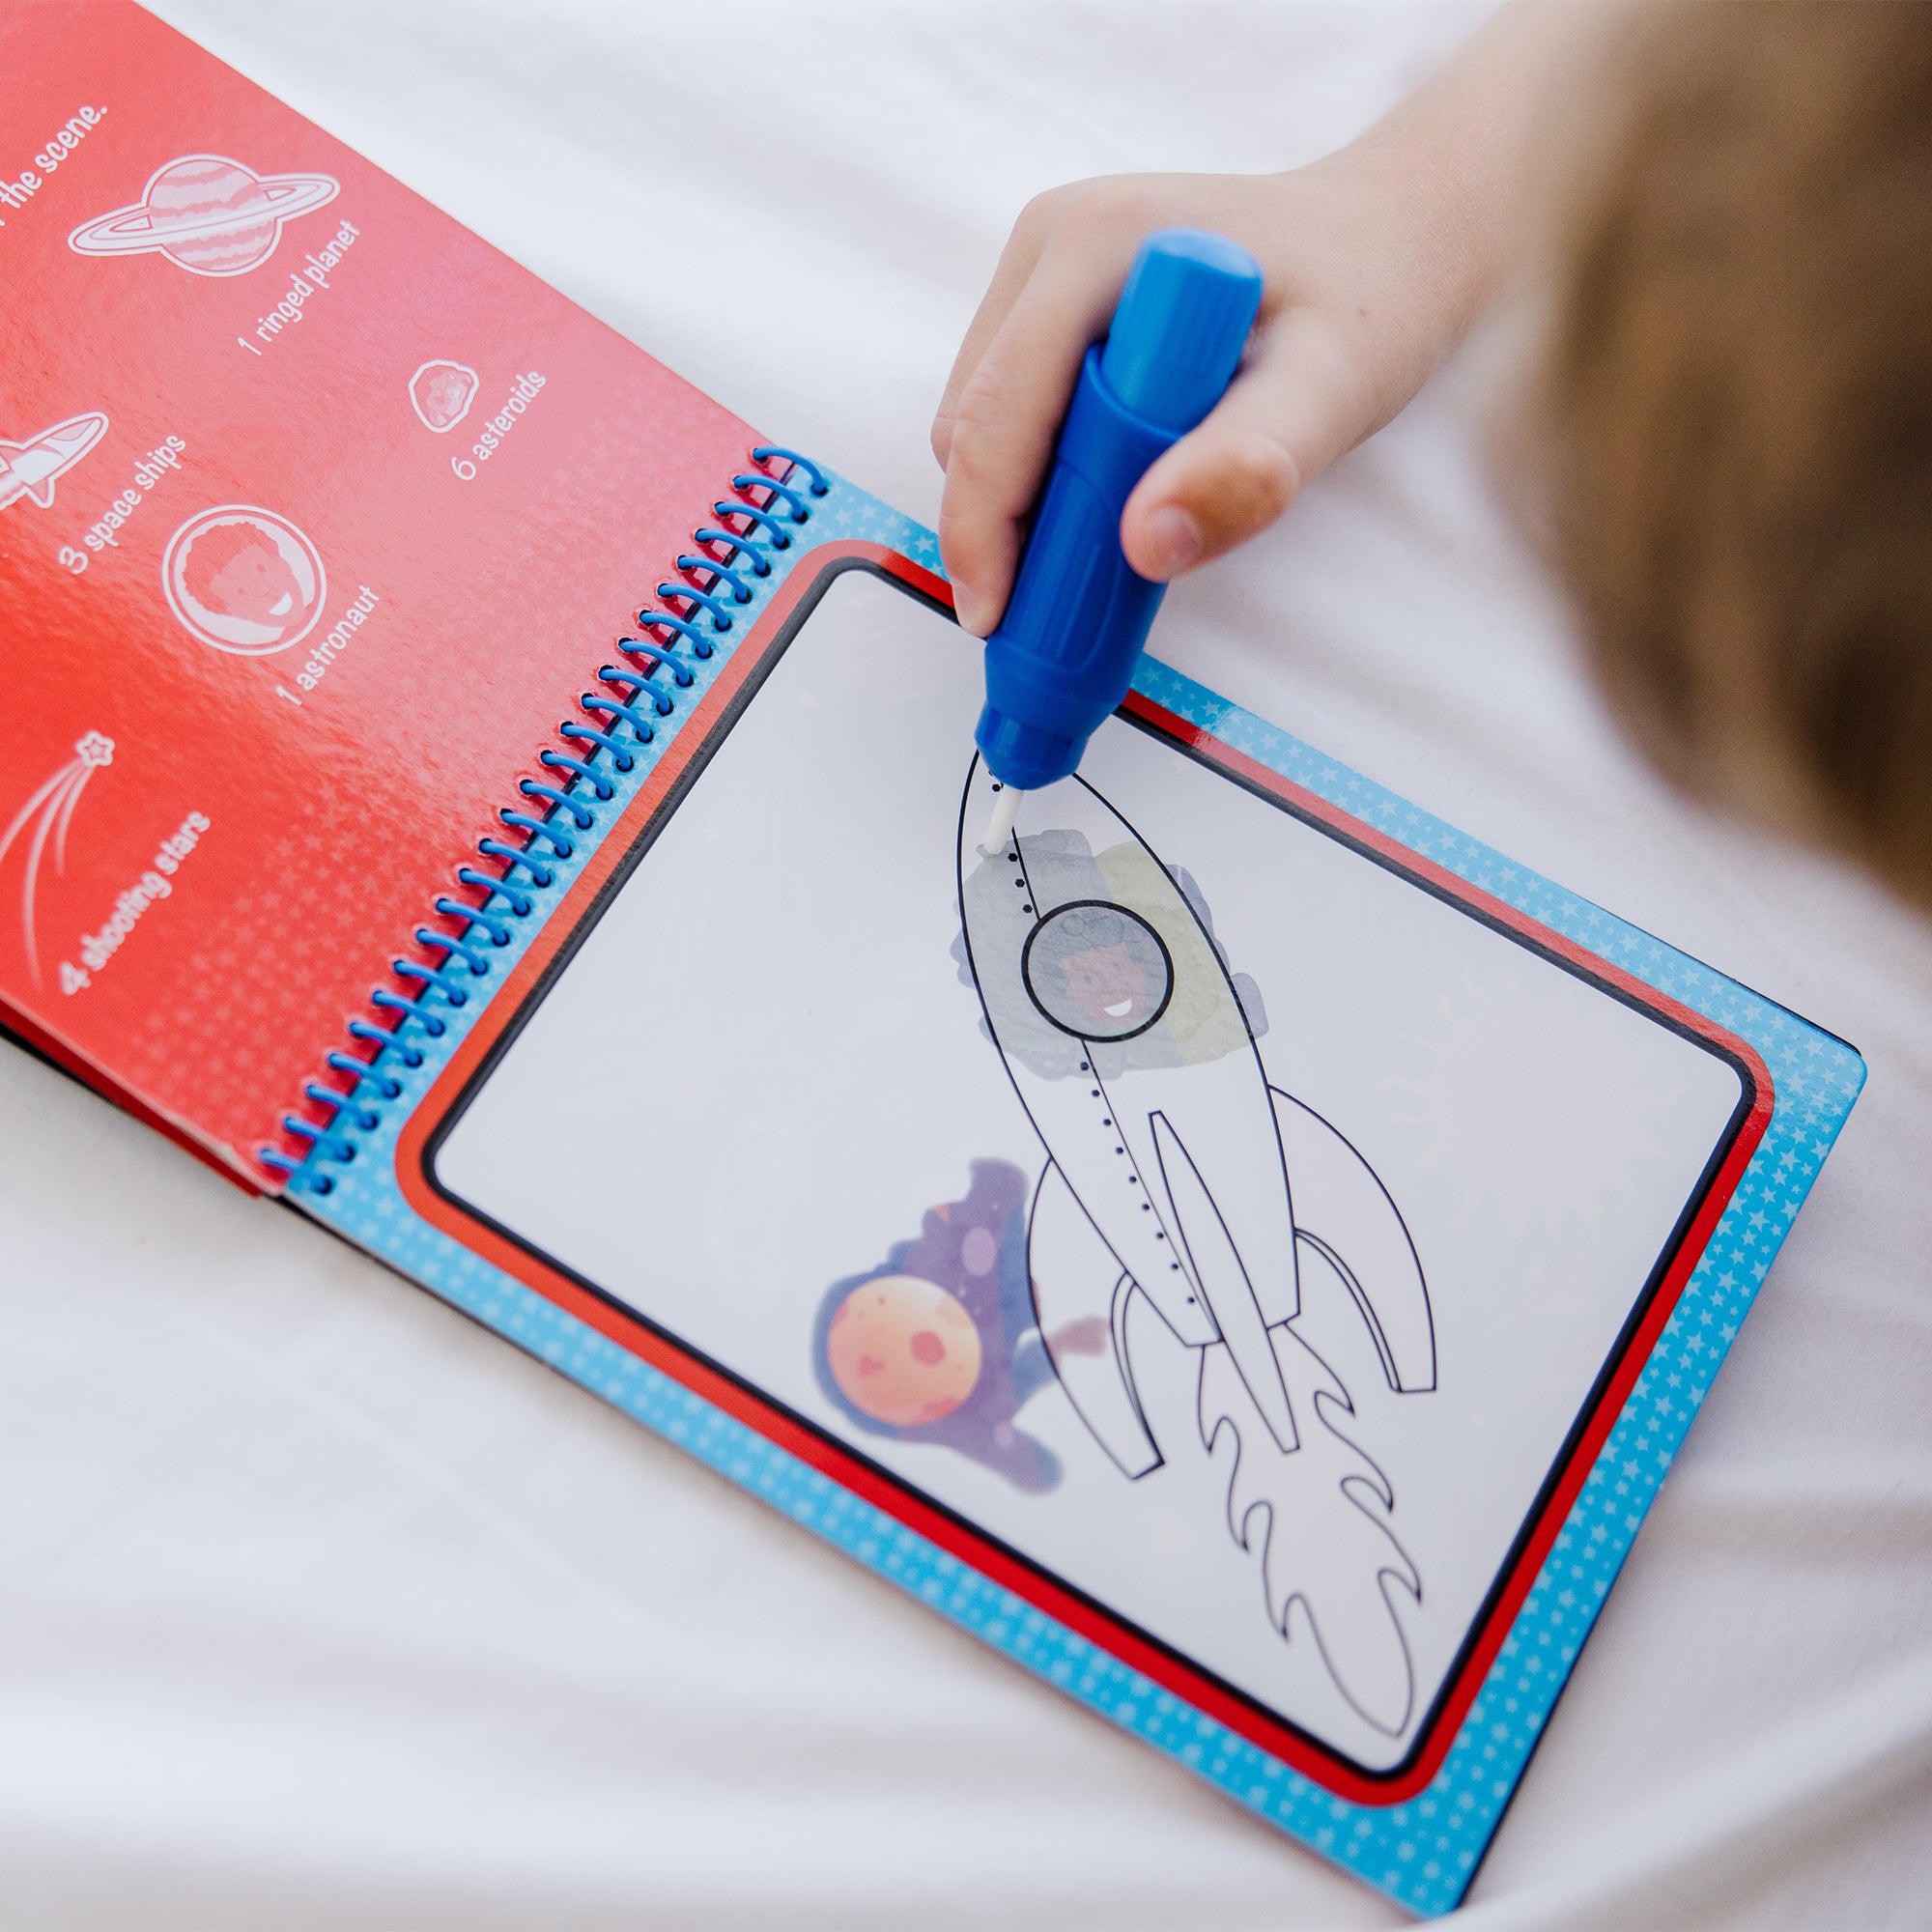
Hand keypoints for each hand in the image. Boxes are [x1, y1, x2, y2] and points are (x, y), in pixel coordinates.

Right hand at [930, 6, 1557, 635]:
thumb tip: (1145, 545)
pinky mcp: (1054, 299)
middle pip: (972, 422)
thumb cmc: (1376, 299)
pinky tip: (1111, 505)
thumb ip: (1250, 465)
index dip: (984, 528)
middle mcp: (1053, 242)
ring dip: (1021, 508)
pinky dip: (1044, 480)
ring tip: (1098, 560)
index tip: (998, 621)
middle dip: (998, 528)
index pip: (995, 413)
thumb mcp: (1336, 386)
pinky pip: (1014, 415)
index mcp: (1097, 245)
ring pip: (981, 424)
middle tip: (1057, 615)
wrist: (1400, 231)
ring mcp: (1046, 267)